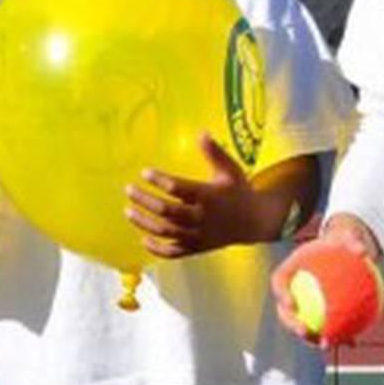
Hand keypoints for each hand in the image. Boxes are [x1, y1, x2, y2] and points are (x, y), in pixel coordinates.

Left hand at [127, 134, 277, 258]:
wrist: (255, 221)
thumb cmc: (239, 191)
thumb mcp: (230, 170)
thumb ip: (214, 152)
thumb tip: (201, 132)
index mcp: (208, 196)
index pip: (178, 188)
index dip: (159, 180)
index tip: (145, 172)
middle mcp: (201, 217)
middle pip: (166, 211)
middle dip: (145, 201)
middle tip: (129, 190)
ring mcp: (197, 235)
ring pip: (166, 231)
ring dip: (144, 222)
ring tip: (128, 211)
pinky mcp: (196, 248)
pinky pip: (173, 252)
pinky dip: (157, 249)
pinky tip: (143, 239)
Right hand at [271, 214, 380, 345]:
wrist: (342, 251)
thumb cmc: (340, 242)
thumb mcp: (347, 237)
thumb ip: (352, 241)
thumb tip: (364, 251)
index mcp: (290, 269)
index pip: (279, 282)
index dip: (281, 295)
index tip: (291, 304)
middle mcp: (292, 289)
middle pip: (285, 311)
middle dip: (291, 325)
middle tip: (304, 332)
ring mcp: (302, 304)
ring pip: (302, 324)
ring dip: (312, 339)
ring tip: (326, 345)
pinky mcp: (316, 313)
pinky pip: (324, 326)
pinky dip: (336, 334)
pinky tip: (351, 342)